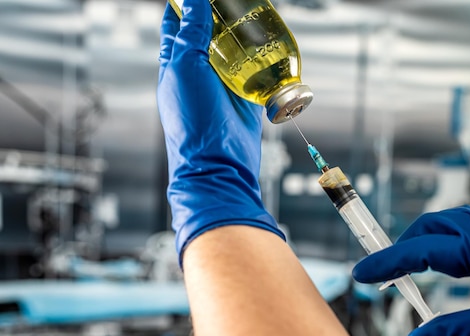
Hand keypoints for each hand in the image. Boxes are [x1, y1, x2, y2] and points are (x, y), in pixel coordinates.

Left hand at [157, 0, 283, 260]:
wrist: (218, 164)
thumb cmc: (192, 120)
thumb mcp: (186, 67)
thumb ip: (191, 32)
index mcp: (176, 62)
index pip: (177, 22)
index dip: (186, 4)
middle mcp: (200, 71)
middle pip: (210, 32)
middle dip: (221, 14)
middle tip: (236, 2)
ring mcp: (224, 84)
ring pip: (235, 50)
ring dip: (244, 33)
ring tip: (256, 13)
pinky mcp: (247, 97)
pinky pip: (257, 72)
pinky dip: (263, 57)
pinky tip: (271, 42)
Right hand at [352, 198, 469, 335]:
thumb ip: (451, 332)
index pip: (422, 249)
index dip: (388, 261)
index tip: (364, 271)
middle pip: (432, 226)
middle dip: (407, 247)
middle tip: (390, 274)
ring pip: (450, 218)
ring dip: (430, 240)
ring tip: (421, 268)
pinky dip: (454, 234)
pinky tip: (456, 255)